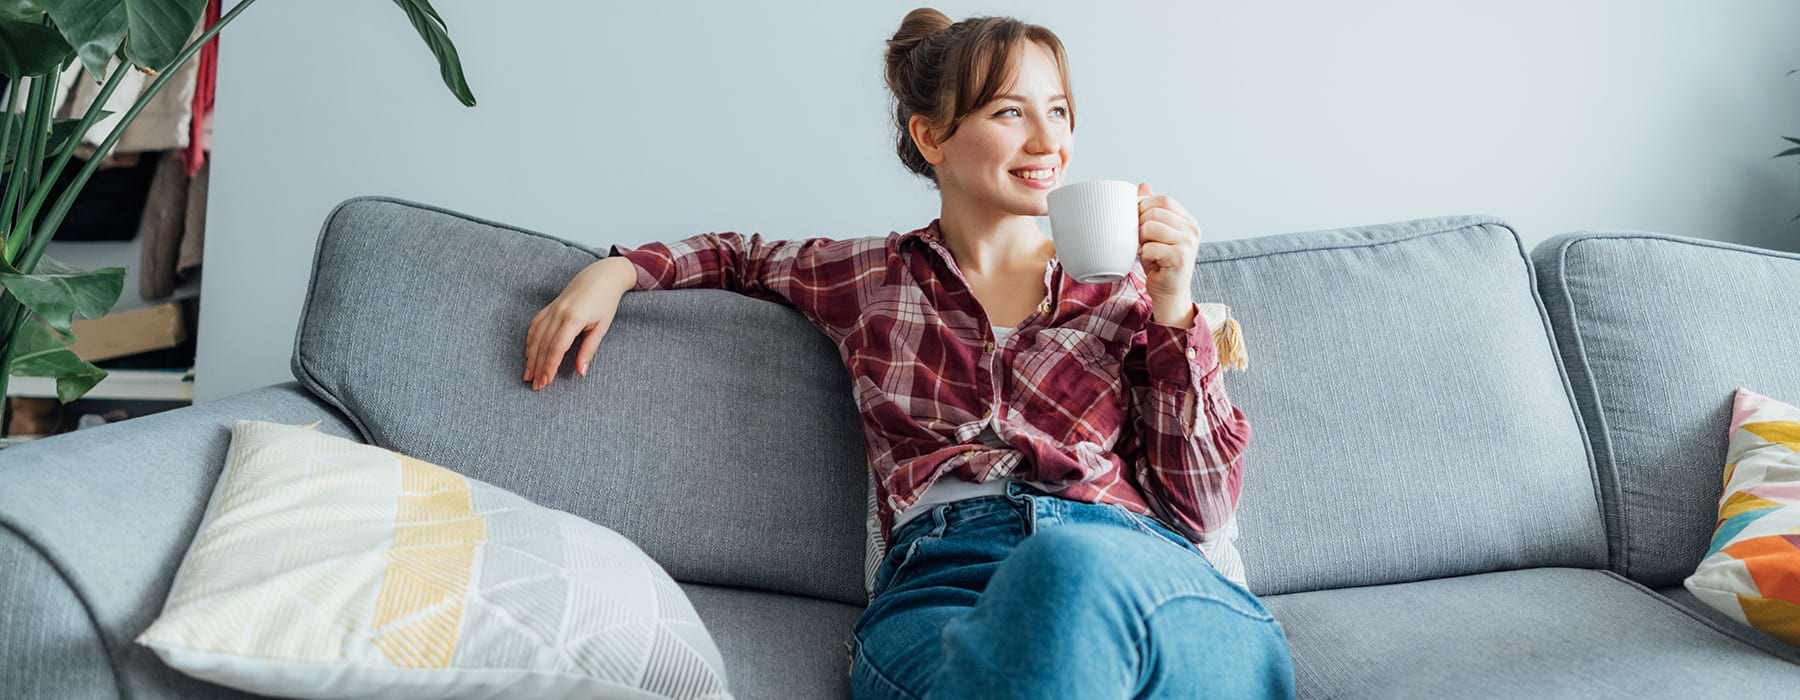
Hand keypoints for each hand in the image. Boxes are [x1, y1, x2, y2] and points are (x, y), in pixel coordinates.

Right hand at [523, 258, 631, 390]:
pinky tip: (528, 354)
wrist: (602, 276)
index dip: (549, 367)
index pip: (556, 348)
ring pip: (536, 336)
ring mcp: (552, 309)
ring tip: (528, 375)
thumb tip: (580, 372)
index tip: (545, 383)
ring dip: (531, 357)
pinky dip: (530, 341)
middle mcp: (558, 313)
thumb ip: (589, 350)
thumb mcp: (602, 327)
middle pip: (543, 345)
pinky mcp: (549, 306)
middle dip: (538, 367)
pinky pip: (535, 325)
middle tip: (535, 386)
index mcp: (573, 319)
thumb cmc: (606, 302)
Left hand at [1137, 182, 1199, 320]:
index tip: (1136, 219)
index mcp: (1188, 220)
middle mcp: (1192, 229)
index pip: (1164, 200)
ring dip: (1140, 241)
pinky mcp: (1180, 258)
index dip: (1145, 206)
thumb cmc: (1160, 263)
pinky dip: (1144, 256)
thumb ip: (1152, 210)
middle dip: (1140, 224)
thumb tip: (1142, 185)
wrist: (1170, 294)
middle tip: (1140, 240)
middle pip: (1155, 212)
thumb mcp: (1155, 234)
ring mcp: (1188, 243)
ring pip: (1150, 227)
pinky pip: (1149, 248)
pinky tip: (1151, 263)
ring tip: (1146, 251)